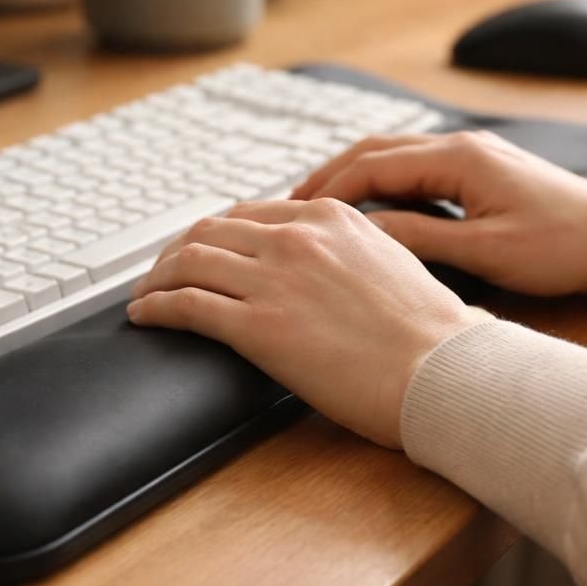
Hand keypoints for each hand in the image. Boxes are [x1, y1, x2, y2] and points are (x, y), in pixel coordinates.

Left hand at [128, 199, 487, 448]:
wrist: (442, 371)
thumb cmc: (431, 334)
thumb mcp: (392, 262)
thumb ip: (349, 251)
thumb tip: (328, 266)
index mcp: (329, 217)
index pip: (249, 214)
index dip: (216, 233)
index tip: (203, 250)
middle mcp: (296, 238)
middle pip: (210, 231)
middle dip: (177, 251)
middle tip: (162, 272)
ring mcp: (273, 279)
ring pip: (188, 262)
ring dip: (157, 278)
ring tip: (145, 294)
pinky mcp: (257, 326)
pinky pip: (186, 305)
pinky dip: (155, 307)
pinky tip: (144, 316)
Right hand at [291, 131, 586, 295]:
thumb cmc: (564, 248)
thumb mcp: (487, 252)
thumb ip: (422, 238)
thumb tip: (364, 233)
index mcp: (459, 159)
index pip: (372, 167)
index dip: (327, 192)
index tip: (291, 215)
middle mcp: (460, 146)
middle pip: (374, 152)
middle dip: (327, 177)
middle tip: (285, 207)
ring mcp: (471, 154)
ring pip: (392, 158)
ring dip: (351, 178)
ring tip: (314, 207)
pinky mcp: (481, 169)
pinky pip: (414, 169)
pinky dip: (380, 184)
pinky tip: (365, 209)